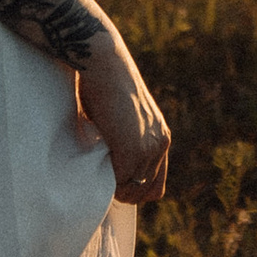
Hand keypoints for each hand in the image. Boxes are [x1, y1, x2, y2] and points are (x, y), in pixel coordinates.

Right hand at [77, 44, 170, 205]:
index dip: (134, 189)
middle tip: (101, 178)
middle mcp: (160, 144)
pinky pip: (119, 181)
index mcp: (161, 137)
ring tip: (97, 170)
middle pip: (145, 192)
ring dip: (113, 187)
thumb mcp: (123, 117)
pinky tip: (94, 164)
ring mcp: (148, 148)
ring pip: (132, 189)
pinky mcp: (132, 149)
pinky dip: (106, 180)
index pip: (156, 185)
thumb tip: (107, 162)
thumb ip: (126, 139)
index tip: (114, 183)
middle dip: (122, 191)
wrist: (104, 64)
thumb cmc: (104, 84)